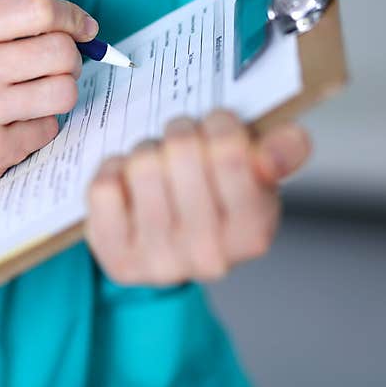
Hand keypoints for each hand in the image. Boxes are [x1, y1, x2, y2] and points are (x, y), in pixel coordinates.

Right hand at [0, 0, 97, 216]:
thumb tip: (66, 22)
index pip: (37, 8)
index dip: (72, 17)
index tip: (83, 29)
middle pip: (60, 51)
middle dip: (71, 61)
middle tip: (56, 70)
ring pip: (63, 92)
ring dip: (58, 97)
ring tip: (32, 102)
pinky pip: (47, 131)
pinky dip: (37, 130)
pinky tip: (10, 131)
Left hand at [85, 111, 310, 285]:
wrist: (173, 248)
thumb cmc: (218, 200)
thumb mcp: (258, 175)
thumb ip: (281, 152)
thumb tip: (279, 146)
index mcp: (254, 232)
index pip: (231, 154)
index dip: (219, 123)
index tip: (217, 124)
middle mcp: (209, 255)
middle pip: (182, 152)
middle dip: (181, 132)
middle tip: (183, 140)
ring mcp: (160, 262)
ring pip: (142, 165)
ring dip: (148, 150)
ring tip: (158, 163)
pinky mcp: (116, 257)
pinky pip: (104, 186)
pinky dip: (114, 170)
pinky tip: (129, 182)